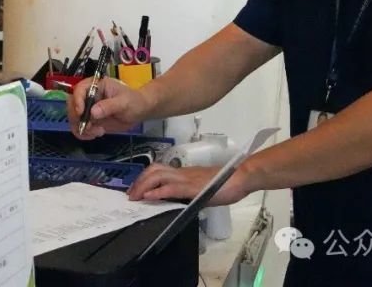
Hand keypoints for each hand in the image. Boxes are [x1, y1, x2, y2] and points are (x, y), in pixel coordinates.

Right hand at [66, 76, 150, 139]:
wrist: (139, 111)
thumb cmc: (133, 101)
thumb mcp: (124, 102)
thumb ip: (109, 106)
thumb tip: (93, 112)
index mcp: (96, 85)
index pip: (80, 89)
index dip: (77, 100)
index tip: (81, 112)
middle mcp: (89, 96)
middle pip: (72, 104)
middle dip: (77, 118)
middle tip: (89, 127)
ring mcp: (88, 108)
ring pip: (74, 118)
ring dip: (81, 128)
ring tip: (97, 132)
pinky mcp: (90, 120)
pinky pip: (79, 127)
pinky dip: (83, 134)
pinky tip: (95, 134)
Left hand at [126, 163, 250, 205]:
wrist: (241, 176)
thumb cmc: (226, 182)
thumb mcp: (203, 187)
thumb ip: (190, 191)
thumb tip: (179, 200)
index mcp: (184, 173)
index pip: (158, 170)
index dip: (144, 178)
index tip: (136, 190)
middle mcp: (182, 173)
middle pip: (153, 170)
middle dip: (138, 182)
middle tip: (130, 196)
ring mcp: (187, 179)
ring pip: (158, 175)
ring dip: (143, 186)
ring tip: (135, 197)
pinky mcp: (193, 187)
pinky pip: (172, 188)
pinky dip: (158, 192)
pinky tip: (150, 197)